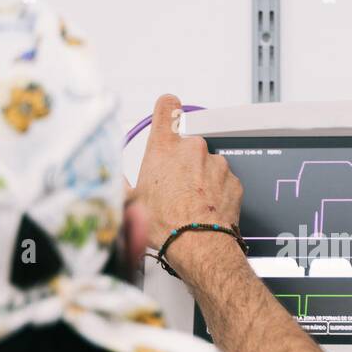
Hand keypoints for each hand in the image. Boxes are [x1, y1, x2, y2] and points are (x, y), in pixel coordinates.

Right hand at [131, 94, 243, 277]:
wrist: (199, 244)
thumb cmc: (167, 224)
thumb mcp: (132, 203)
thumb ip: (125, 184)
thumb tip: (119, 183)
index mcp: (164, 148)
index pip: (166, 108)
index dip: (167, 109)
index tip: (168, 112)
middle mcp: (192, 149)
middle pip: (186, 144)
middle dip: (182, 161)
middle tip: (174, 186)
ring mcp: (215, 163)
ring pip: (206, 163)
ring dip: (200, 177)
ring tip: (190, 202)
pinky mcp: (233, 179)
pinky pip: (222, 180)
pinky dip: (216, 191)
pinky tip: (205, 208)